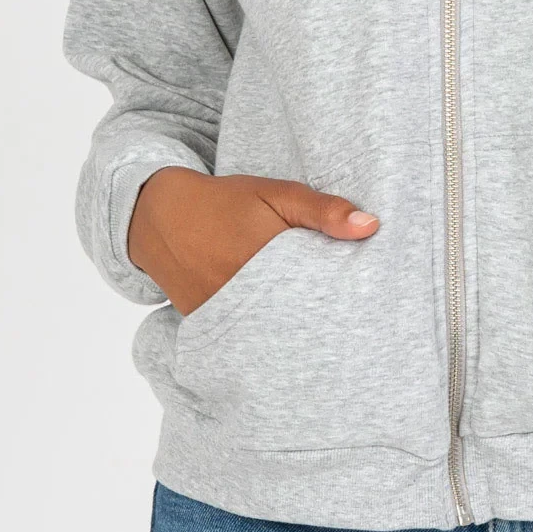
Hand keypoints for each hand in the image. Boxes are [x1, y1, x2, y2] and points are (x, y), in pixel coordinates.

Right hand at [127, 167, 378, 316]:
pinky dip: (265, 335)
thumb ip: (323, 211)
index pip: (317, 290)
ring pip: (271, 331)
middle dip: (323, 322)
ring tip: (326, 336)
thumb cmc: (227, 202)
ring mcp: (222, 311)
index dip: (342, 300)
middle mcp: (243, 291)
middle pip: (296, 318)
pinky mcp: (207, 323)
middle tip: (353, 328)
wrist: (161, 216)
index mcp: (267, 258)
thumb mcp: (277, 194)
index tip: (365, 305)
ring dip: (294, 330)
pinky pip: (244, 337)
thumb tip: (371, 227)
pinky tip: (286, 333)